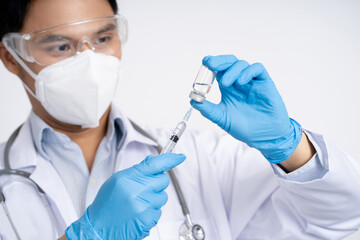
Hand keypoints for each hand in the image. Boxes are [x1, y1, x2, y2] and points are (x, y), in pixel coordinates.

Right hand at [65, 153, 185, 239]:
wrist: (99, 228)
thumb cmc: (107, 204)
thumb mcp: (117, 181)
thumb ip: (137, 171)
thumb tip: (153, 161)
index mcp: (129, 178)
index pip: (155, 164)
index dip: (170, 159)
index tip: (180, 157)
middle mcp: (138, 191)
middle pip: (163, 180)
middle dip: (156, 183)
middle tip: (143, 189)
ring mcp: (145, 206)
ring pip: (163, 196)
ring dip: (154, 198)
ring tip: (138, 204)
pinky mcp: (149, 219)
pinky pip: (159, 210)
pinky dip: (151, 211)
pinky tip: (138, 213)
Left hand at [192, 55, 301, 162]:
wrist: (264, 137)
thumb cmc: (244, 128)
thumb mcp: (222, 118)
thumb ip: (208, 109)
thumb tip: (192, 100)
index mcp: (228, 89)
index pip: (218, 71)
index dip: (212, 64)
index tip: (204, 63)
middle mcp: (239, 82)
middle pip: (229, 63)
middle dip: (219, 61)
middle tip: (210, 63)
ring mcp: (252, 82)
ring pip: (241, 64)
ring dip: (231, 70)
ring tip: (225, 84)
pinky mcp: (265, 83)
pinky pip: (257, 68)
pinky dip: (247, 72)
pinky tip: (241, 82)